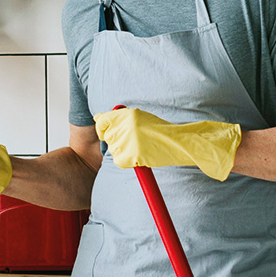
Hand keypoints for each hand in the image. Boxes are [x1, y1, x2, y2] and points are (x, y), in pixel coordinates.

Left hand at [93, 107, 240, 180]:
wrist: (177, 142)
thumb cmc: (159, 129)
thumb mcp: (140, 117)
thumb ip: (119, 117)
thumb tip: (98, 118)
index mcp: (127, 115)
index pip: (102, 120)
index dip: (101, 127)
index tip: (105, 132)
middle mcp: (125, 126)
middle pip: (107, 137)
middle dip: (115, 140)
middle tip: (132, 141)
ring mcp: (128, 141)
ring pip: (113, 149)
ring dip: (122, 151)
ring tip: (139, 148)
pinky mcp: (131, 156)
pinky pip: (118, 161)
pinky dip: (126, 161)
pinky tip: (138, 157)